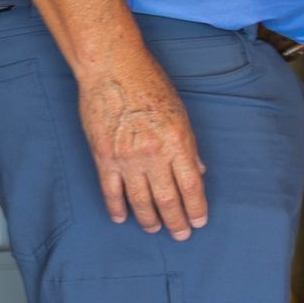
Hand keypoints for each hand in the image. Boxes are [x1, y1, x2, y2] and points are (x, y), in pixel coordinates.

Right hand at [78, 51, 207, 238]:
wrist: (112, 68)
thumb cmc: (149, 83)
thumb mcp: (180, 112)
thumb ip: (189, 145)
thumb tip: (199, 171)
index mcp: (177, 141)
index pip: (191, 186)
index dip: (196, 208)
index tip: (199, 222)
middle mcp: (154, 153)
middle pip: (168, 198)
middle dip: (176, 221)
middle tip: (180, 235)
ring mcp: (127, 157)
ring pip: (140, 200)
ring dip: (149, 219)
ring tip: (155, 228)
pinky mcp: (104, 156)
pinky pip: (111, 190)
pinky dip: (116, 207)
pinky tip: (122, 218)